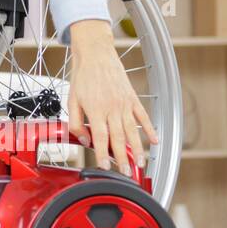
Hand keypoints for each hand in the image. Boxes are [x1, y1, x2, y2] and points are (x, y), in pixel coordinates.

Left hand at [64, 19, 159, 176]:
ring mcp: (124, 103)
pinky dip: (150, 129)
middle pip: (119, 138)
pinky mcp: (133, 97)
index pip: (100, 138)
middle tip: (128, 174)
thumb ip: (75, 123)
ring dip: (138, 149)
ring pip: (133, 131)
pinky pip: (143, 116)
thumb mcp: (71, 100)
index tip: (106, 168)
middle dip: (124, 159)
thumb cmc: (82, 76)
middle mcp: (112, 108)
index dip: (103, 155)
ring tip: (142, 164)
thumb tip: (84, 141)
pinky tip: (155, 141)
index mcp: (95, 110)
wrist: (96, 53)